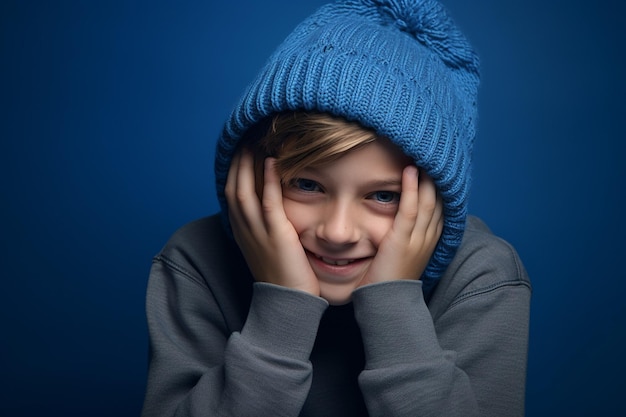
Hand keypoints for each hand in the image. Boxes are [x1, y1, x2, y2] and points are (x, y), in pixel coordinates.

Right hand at [225, 149, 319, 295]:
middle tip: (244, 138)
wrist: (287, 301)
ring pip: (244, 190)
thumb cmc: (284, 275)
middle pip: (233, 187)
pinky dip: (267, 180)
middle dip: (237, 162)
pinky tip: (272, 161)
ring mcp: (257, 232)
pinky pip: (268, 201)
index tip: (241, 151)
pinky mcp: (276, 234)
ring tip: (254, 142)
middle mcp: (244, 229)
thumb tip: (274, 210)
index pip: (232, 194)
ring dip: (248, 164)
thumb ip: (267, 227)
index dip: (235, 171)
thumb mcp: (268, 247)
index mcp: (242, 231)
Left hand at [359, 166, 442, 285]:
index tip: (434, 167)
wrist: (386, 303)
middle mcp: (428, 238)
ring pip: (428, 201)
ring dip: (426, 177)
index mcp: (429, 241)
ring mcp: (418, 239)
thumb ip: (403, 236)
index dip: (438, 187)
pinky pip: (410, 209)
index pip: (439, 208)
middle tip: (431, 154)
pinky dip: (411, 189)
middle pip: (437, 201)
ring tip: (422, 155)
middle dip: (435, 177)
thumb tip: (398, 221)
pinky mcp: (403, 240)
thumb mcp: (401, 254)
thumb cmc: (388, 279)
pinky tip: (410, 171)